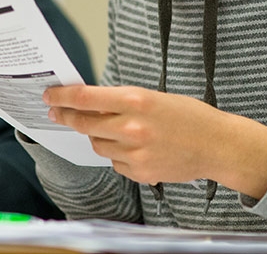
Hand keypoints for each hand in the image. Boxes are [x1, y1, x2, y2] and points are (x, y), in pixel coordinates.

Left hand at [44, 84, 266, 198]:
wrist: (217, 145)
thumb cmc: (188, 115)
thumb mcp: (154, 96)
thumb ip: (121, 100)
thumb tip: (88, 102)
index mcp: (136, 100)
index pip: (85, 98)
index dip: (62, 96)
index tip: (49, 95)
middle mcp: (132, 127)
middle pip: (84, 123)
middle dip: (66, 116)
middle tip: (56, 111)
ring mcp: (135, 153)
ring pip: (97, 144)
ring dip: (97, 135)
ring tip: (116, 128)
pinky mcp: (140, 173)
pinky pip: (114, 162)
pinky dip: (117, 154)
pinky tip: (135, 147)